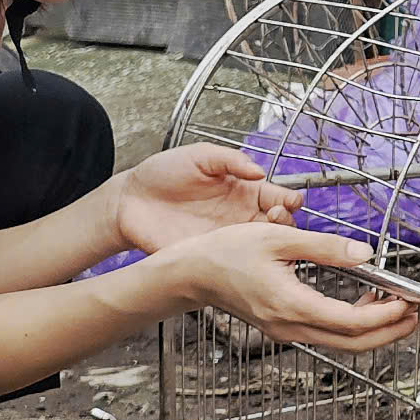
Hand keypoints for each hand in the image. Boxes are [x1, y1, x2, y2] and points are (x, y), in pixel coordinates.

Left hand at [108, 145, 301, 255]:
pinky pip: (235, 264)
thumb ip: (230, 159)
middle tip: (277, 217)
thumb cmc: (162, 173)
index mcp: (243, 191)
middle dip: (287, 223)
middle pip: (279, 226)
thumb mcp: (199, 155)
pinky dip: (246, 264)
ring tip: (264, 235)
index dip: (290, 200)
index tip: (289, 201)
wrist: (129, 200)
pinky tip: (246, 255)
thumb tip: (259, 171)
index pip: (279, 197)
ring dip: (271, 245)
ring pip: (263, 249)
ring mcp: (226, 238)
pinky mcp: (209, 255)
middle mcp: (240, 217)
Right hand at [172, 224, 419, 351]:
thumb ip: (325, 247)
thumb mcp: (278, 238)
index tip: (409, 301)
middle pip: (353, 343)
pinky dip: (354, 326)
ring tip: (402, 309)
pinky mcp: (284, 328)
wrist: (192, 273)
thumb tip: (365, 254)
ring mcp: (286, 331)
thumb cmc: (229, 251)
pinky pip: (328, 335)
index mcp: (290, 304)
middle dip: (391, 332)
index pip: (350, 322)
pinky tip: (368, 305)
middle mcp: (290, 326)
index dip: (386, 317)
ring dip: (376, 331)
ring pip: (343, 344)